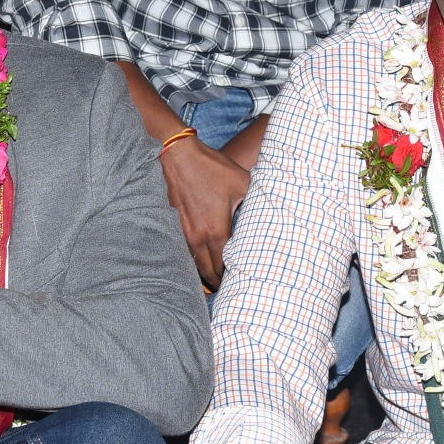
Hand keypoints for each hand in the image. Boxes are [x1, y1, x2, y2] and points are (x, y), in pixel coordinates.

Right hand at [160, 137, 250, 287]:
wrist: (178, 155)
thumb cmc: (211, 167)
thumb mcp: (242, 181)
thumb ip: (256, 199)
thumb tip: (271, 206)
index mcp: (216, 230)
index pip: (224, 265)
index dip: (231, 278)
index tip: (238, 283)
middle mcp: (198, 236)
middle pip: (207, 270)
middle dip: (216, 281)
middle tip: (225, 289)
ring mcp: (183, 231)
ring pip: (193, 261)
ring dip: (202, 271)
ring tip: (212, 278)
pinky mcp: (173, 223)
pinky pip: (184, 248)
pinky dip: (192, 256)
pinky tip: (197, 257)